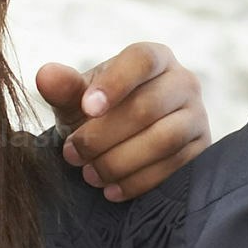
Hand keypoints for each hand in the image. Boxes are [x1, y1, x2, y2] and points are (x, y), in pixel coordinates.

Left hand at [37, 40, 209, 201]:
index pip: (141, 60)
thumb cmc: (98, 113)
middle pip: (148, 106)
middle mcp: (183, 82)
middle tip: (73, 154)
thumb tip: (45, 76)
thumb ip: (64, 88)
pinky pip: (174, 168)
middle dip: (104, 135)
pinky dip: (138, 182)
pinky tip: (111, 189)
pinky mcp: (201, 150)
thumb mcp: (77, 100)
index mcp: (154, 58)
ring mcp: (197, 117)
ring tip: (89, 174)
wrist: (121, 143)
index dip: (114, 83)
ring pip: (164, 139)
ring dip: (120, 161)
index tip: (86, 108)